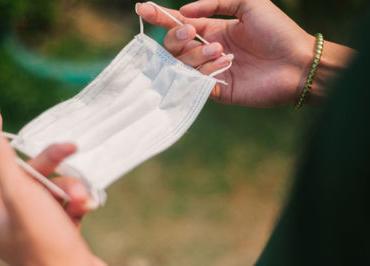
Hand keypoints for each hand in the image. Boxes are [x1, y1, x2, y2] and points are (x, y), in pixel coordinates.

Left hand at [0, 104, 105, 265]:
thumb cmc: (46, 242)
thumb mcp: (21, 197)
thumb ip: (2, 162)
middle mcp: (11, 218)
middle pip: (27, 174)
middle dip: (52, 163)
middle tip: (72, 148)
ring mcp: (36, 224)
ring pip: (52, 188)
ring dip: (71, 187)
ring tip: (83, 199)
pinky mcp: (58, 227)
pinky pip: (66, 202)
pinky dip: (77, 201)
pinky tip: (87, 207)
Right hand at [137, 0, 334, 106]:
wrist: (298, 64)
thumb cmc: (278, 31)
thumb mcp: (249, 3)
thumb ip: (216, 2)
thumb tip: (186, 11)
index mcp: (214, 30)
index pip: (180, 24)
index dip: (161, 16)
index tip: (142, 8)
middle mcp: (208, 51)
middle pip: (174, 45)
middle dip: (175, 37)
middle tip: (190, 32)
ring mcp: (211, 71)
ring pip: (182, 63)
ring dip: (197, 53)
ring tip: (222, 50)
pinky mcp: (216, 90)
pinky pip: (195, 81)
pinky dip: (204, 70)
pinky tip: (224, 64)